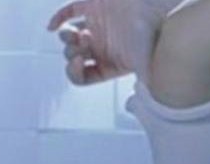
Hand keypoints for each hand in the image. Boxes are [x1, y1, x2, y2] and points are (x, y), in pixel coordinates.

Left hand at [46, 0, 179, 85]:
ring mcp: (97, 27)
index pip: (82, 77)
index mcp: (109, 65)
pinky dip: (57, 18)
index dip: (73, 72)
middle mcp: (101, 48)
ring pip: (68, 36)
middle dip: (72, 50)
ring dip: (66, 37)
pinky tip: (51, 26)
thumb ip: (142, 90)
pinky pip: (69, 12)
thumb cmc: (153, 37)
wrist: (158, 9)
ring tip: (79, 33)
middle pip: (72, 56)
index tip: (78, 61)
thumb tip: (140, 107)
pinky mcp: (95, 6)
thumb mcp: (145, 69)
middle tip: (86, 40)